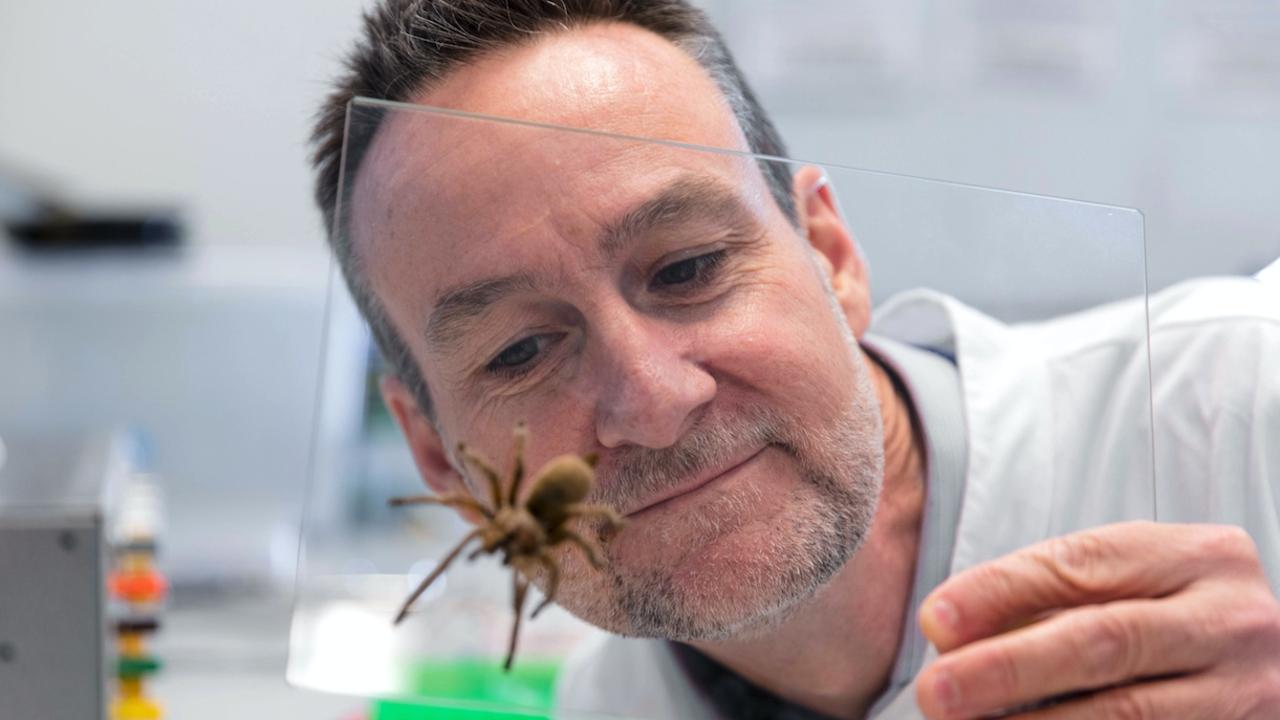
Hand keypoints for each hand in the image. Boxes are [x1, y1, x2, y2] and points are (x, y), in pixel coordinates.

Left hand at [914, 521, 1279, 718]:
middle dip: (1009, 667)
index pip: (1083, 564)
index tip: (934, 621)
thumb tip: (948, 632)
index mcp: (1199, 557)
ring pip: (1127, 714)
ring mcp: (1249, 694)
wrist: (1263, 670)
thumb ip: (1048, 599)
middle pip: (1103, 641)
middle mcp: (1233, 622)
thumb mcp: (1128, 588)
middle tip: (937, 691)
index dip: (1001, 592)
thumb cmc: (1174, 621)